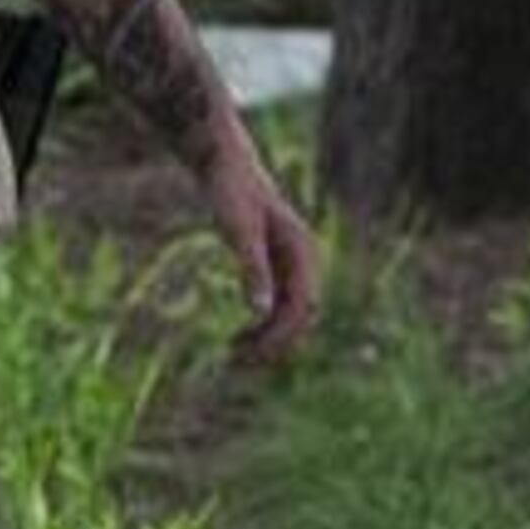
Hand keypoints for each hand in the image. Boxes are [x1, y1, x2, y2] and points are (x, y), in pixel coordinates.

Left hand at [233, 187, 322, 366]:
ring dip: (268, 338)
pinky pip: (277, 307)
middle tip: (238, 363)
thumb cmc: (231, 192)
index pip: (304, 305)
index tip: (252, 354)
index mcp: (303, 250)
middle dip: (275, 342)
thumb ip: (251, 269)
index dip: (282, 334)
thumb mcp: (238, 230)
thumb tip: (260, 312)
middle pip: (301, 315)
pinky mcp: (275, 267)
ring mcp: (291, 264)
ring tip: (233, 355)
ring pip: (289, 315)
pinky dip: (261, 326)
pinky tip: (238, 338)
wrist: (225, 165)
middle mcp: (304, 260)